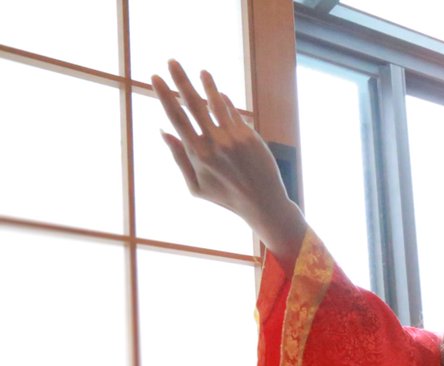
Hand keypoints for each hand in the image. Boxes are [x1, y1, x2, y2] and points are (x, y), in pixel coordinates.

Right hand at [151, 60, 290, 226]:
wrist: (263, 203)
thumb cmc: (225, 196)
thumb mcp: (196, 185)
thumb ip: (179, 158)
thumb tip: (163, 131)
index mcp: (197, 154)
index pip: (176, 118)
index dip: (164, 95)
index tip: (155, 77)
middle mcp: (214, 143)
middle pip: (193, 104)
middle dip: (181, 80)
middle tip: (172, 61)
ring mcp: (234, 138)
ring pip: (216, 103)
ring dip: (207, 85)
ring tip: (201, 72)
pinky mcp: (250, 136)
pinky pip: (234, 113)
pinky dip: (225, 102)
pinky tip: (219, 93)